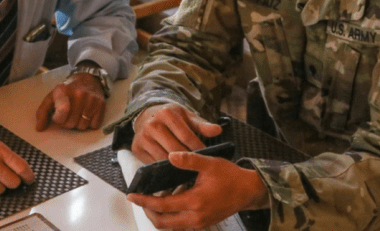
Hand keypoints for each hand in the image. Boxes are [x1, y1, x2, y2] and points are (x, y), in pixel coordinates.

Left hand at [35, 72, 105, 130]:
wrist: (88, 79)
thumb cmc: (68, 91)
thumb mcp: (52, 97)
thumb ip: (42, 112)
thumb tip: (39, 128)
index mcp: (63, 91)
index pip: (62, 111)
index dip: (58, 118)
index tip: (57, 115)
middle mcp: (79, 94)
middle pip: (70, 123)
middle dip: (67, 122)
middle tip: (69, 112)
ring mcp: (91, 99)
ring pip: (82, 126)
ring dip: (78, 123)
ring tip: (78, 113)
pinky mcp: (101, 104)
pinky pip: (94, 125)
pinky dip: (90, 123)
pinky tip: (87, 113)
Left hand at [127, 151, 267, 228]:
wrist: (249, 191)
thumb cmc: (230, 176)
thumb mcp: (210, 163)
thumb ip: (189, 160)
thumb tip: (170, 156)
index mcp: (195, 201)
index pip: (162, 205)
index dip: (144, 200)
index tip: (131, 195)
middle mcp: (195, 217)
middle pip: (162, 222)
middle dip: (147, 211)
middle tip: (139, 199)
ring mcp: (199, 223)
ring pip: (170, 226)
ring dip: (158, 215)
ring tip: (151, 200)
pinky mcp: (202, 224)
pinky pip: (180, 225)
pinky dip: (170, 217)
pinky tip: (168, 203)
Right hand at [131, 104, 222, 162]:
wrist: (148, 116)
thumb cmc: (173, 119)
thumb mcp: (188, 118)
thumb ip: (203, 125)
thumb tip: (218, 130)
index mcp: (167, 113)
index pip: (185, 135)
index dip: (197, 147)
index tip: (206, 156)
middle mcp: (152, 124)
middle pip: (174, 148)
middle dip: (187, 158)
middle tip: (198, 166)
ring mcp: (142, 137)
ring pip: (163, 158)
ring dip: (175, 166)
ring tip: (187, 171)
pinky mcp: (136, 148)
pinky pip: (152, 163)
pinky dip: (163, 169)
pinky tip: (173, 171)